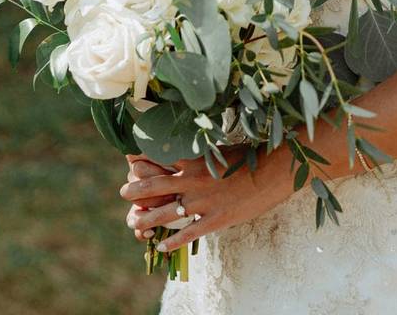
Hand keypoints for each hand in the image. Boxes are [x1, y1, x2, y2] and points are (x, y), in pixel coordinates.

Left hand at [120, 146, 293, 252]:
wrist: (273, 172)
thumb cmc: (250, 157)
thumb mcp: (221, 150)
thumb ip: (202, 154)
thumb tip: (189, 152)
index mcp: (194, 160)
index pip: (158, 158)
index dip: (141, 160)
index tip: (130, 161)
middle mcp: (192, 181)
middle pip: (153, 186)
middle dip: (134, 190)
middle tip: (124, 192)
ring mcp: (202, 202)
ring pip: (164, 213)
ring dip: (145, 219)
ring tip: (134, 222)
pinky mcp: (215, 219)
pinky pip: (187, 233)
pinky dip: (172, 242)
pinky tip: (162, 246)